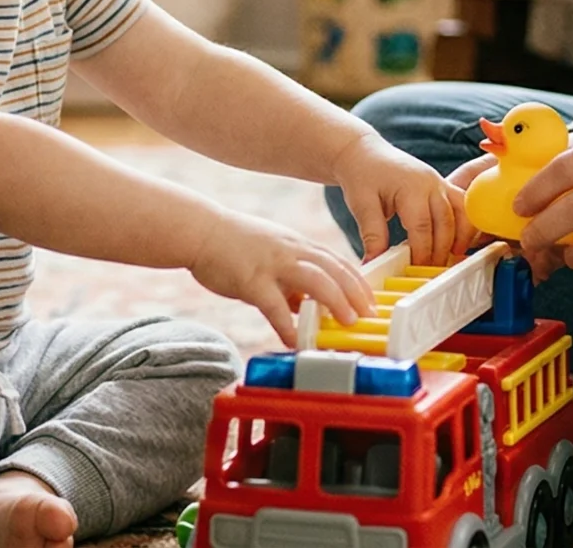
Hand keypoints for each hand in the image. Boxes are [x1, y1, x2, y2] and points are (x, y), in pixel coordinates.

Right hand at [188, 212, 375, 346]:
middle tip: (370, 315)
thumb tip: (303, 307)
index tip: (372, 301)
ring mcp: (272, 264)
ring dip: (335, 301)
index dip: (358, 282)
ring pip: (314, 280)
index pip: (338, 262)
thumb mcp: (272, 255)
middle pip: (334, 268)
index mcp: (298, 246)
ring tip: (347, 322)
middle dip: (356, 292)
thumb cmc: (234, 245)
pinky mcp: (251, 280)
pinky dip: (288, 325)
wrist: (200, 231)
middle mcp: (291, 252)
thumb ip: (290, 279)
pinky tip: (295, 342)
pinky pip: (274, 306)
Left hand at [332, 132, 464, 263]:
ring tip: (453, 257)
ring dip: (461, 237)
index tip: (416, 270)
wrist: (364, 153)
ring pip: (462, 212)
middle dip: (442, 250)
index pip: (423, 227)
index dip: (422, 252)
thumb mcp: (362, 205)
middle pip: (446, 223)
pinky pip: (462, 205)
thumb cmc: (363, 176)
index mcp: (411, 187)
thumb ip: (372, 235)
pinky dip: (465, 224)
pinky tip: (456, 242)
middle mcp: (431, 183)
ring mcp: (440, 183)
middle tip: (433, 271)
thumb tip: (373, 263)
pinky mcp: (442, 185)